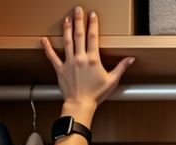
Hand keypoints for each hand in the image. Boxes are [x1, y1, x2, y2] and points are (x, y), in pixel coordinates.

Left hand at [41, 6, 133, 121]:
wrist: (80, 104)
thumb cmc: (96, 94)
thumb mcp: (112, 80)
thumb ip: (121, 67)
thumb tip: (130, 59)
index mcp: (93, 59)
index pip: (93, 37)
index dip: (93, 24)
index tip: (92, 15)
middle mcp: (80, 58)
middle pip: (79, 35)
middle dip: (78, 21)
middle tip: (77, 10)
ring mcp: (69, 62)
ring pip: (67, 41)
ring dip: (66, 29)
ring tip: (66, 19)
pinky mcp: (60, 68)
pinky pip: (52, 56)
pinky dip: (47, 48)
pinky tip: (44, 40)